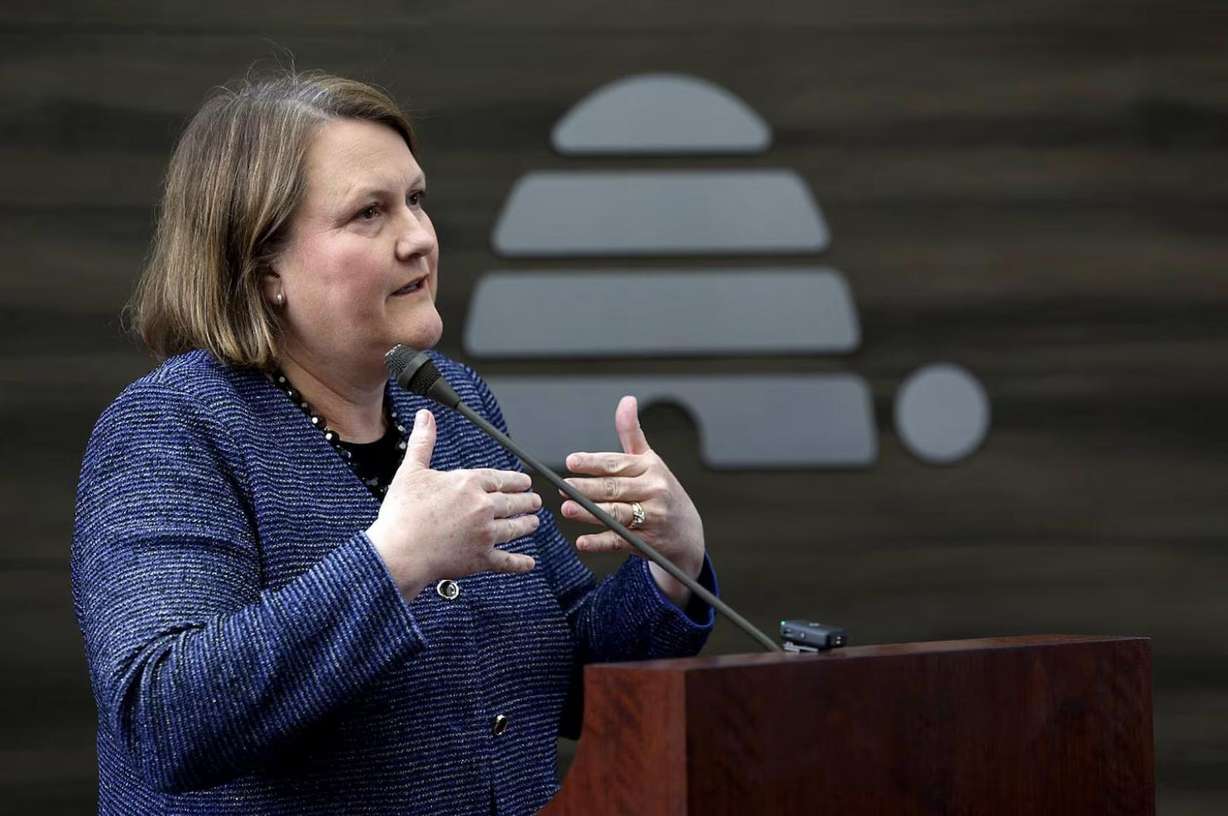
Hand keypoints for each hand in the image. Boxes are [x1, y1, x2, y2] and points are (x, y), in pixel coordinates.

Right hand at [368, 409, 539, 598]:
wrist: (399, 552)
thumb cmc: (402, 514)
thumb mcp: (411, 471)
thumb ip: (423, 442)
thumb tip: (425, 418)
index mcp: (468, 483)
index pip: (501, 478)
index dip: (516, 480)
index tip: (525, 481)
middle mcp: (482, 506)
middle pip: (513, 502)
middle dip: (527, 501)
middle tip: (535, 501)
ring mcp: (485, 533)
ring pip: (515, 528)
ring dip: (527, 525)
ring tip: (534, 523)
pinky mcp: (481, 558)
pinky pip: (507, 561)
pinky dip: (520, 563)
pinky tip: (529, 562)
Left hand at [560, 396, 705, 604]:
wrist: (687, 533)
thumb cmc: (661, 490)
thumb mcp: (650, 460)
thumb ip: (632, 433)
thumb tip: (626, 399)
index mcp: (649, 468)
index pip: (616, 464)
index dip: (593, 462)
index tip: (571, 461)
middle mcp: (653, 490)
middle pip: (614, 488)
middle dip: (587, 487)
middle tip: (563, 486)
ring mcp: (651, 517)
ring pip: (616, 513)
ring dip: (590, 512)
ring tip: (567, 509)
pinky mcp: (646, 542)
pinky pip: (620, 541)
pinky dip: (600, 542)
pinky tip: (582, 542)